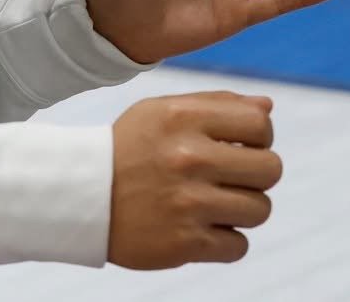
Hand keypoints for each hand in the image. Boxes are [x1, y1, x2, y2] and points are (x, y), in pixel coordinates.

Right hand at [108, 92, 281, 268]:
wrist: (78, 196)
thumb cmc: (129, 148)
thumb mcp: (164, 111)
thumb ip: (217, 104)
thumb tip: (267, 108)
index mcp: (186, 119)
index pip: (260, 124)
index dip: (259, 137)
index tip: (241, 147)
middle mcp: (189, 158)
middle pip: (271, 169)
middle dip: (257, 175)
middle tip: (231, 178)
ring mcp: (187, 203)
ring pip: (260, 210)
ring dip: (243, 210)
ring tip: (216, 204)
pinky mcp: (183, 243)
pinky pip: (238, 246)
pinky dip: (226, 242)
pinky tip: (204, 228)